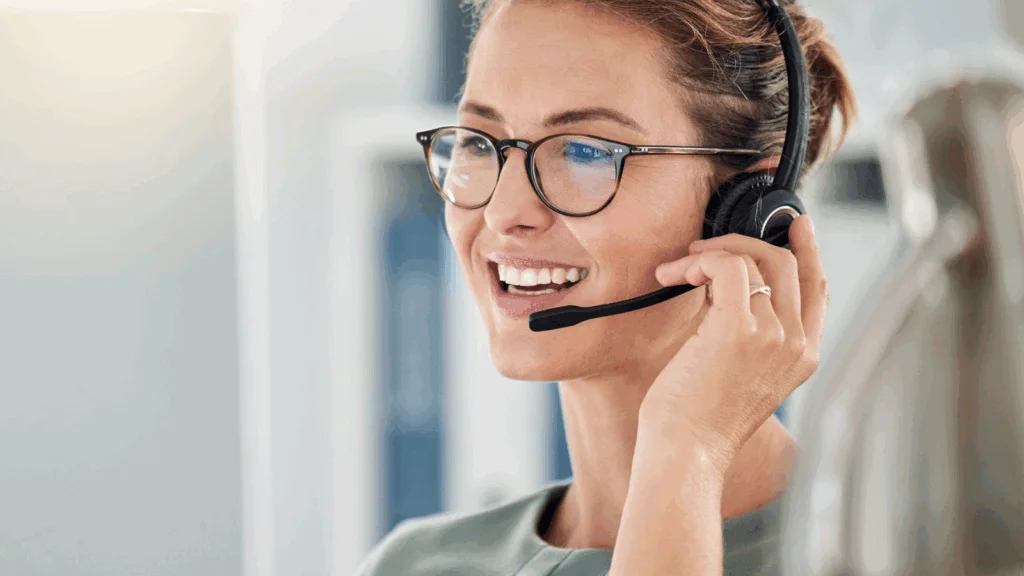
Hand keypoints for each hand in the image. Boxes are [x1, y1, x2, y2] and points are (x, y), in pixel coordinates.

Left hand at [638, 215, 827, 474]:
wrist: (688, 454)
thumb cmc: (700, 423)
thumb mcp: (742, 376)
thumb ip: (750, 336)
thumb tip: (724, 288)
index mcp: (803, 358)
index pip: (818, 289)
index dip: (808, 250)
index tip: (795, 224)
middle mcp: (797, 344)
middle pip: (789, 264)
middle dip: (746, 241)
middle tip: (705, 245)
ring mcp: (773, 335)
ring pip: (756, 259)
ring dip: (711, 253)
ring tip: (678, 268)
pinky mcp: (739, 328)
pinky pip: (728, 266)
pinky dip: (700, 260)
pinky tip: (675, 274)